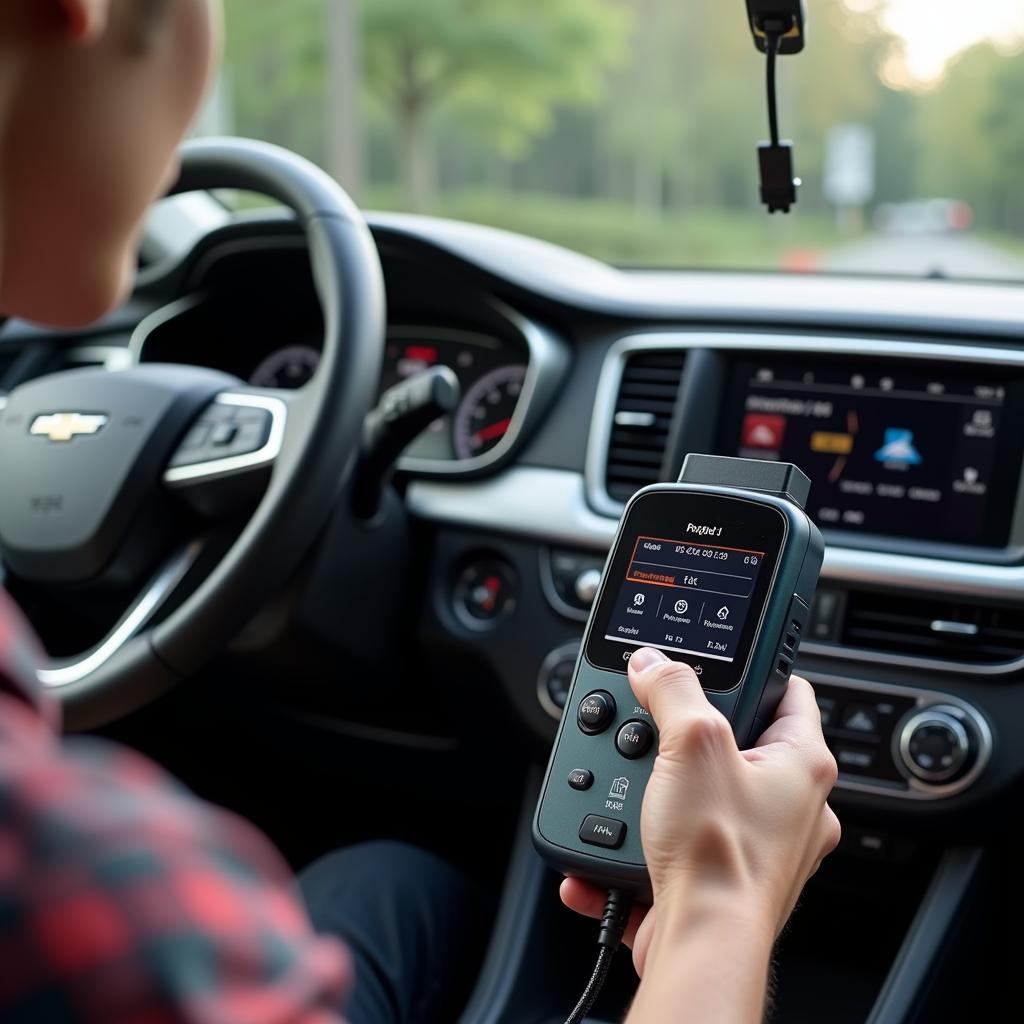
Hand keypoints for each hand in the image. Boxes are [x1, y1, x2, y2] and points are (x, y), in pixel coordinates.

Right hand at [561, 648, 838, 975]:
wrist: (702, 944)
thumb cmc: (720, 854)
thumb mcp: (691, 743)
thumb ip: (672, 691)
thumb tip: (655, 664)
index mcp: (802, 765)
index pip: (789, 692)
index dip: (754, 670)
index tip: (723, 661)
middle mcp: (792, 808)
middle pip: (737, 745)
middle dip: (689, 738)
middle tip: (659, 729)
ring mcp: (760, 847)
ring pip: (704, 796)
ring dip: (661, 792)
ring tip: (633, 791)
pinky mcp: (724, 880)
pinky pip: (679, 845)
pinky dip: (644, 843)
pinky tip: (615, 844)